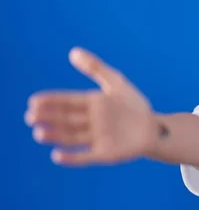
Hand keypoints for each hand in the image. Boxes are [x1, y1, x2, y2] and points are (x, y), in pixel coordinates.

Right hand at [25, 47, 159, 165]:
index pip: (67, 101)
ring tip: (39, 133)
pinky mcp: (105, 154)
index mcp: (92, 104)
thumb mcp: (117, 83)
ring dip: (55, 136)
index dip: (51, 101)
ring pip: (71, 138)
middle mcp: (90, 122)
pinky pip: (86, 157)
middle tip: (31, 116)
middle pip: (66, 120)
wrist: (156, 128)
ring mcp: (96, 138)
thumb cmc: (134, 105)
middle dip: (48, 118)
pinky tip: (57, 155)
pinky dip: (72, 158)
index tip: (33, 101)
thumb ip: (96, 68)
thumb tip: (73, 51)